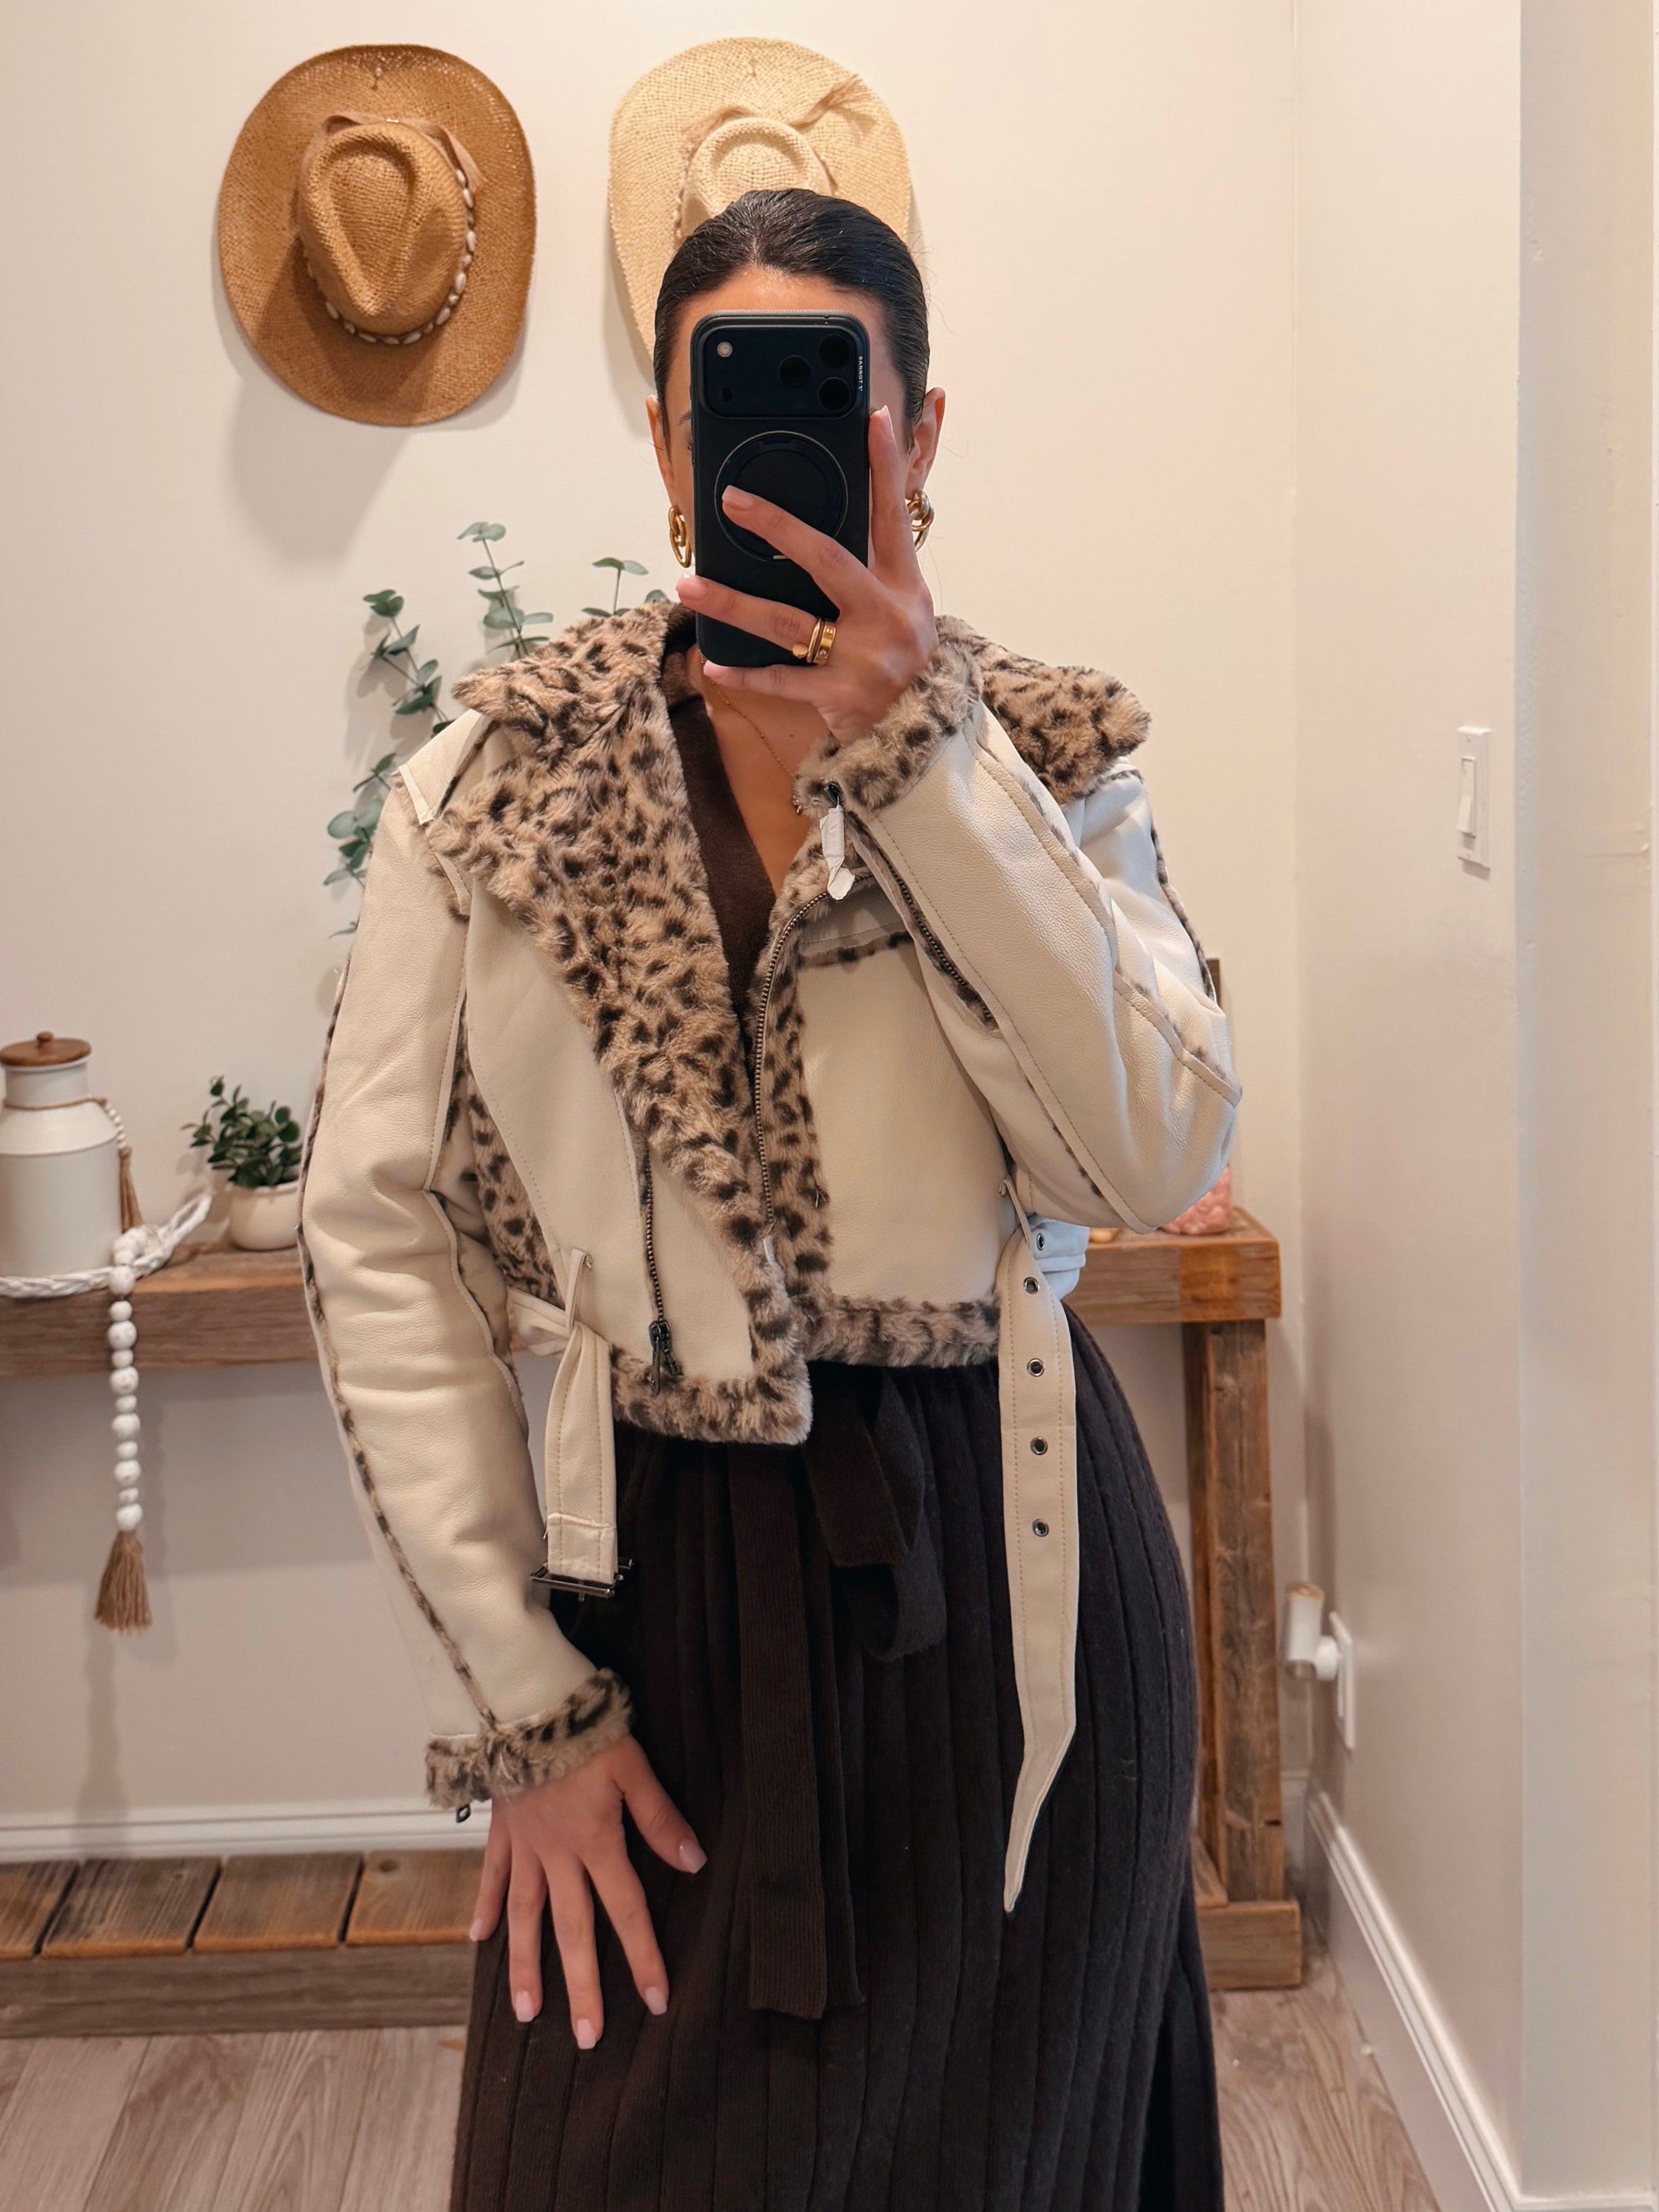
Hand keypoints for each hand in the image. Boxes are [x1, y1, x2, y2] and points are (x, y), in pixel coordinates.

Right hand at [468, 1734, 704, 2044]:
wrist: (526, 1702)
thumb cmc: (586, 1731)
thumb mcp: (634, 1768)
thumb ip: (660, 1818)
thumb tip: (695, 1862)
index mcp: (595, 1842)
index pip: (625, 1911)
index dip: (642, 1957)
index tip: (655, 2001)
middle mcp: (557, 1855)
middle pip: (571, 1930)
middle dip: (581, 1986)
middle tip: (587, 2037)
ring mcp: (524, 1846)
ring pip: (524, 1916)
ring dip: (526, 1966)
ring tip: (528, 2013)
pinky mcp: (501, 1829)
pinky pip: (490, 1874)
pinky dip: (483, 1906)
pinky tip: (478, 1939)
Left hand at [677, 405, 937, 740]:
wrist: (921, 731)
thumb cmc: (903, 659)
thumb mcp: (904, 607)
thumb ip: (875, 566)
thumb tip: (829, 520)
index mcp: (903, 585)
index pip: (891, 515)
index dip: (884, 466)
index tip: (871, 419)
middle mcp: (886, 615)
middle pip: (826, 559)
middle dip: (776, 526)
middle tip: (731, 501)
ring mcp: (864, 658)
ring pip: (787, 621)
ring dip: (732, 602)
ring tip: (689, 584)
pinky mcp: (841, 696)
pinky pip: (782, 680)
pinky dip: (745, 675)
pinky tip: (713, 666)